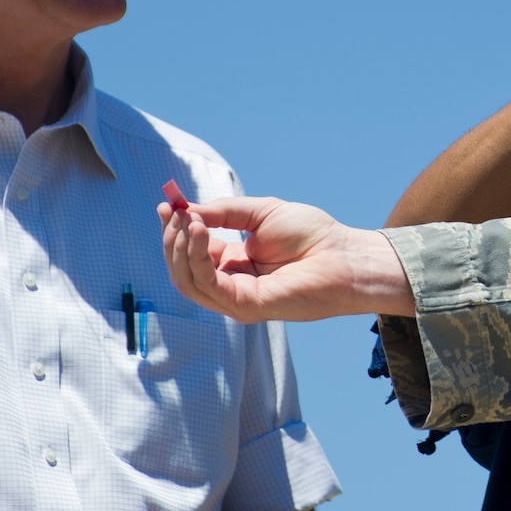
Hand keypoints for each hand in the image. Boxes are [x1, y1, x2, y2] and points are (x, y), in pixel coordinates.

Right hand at [160, 197, 415, 322]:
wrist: (344, 255)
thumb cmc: (312, 235)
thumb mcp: (261, 213)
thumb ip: (224, 212)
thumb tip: (186, 210)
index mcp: (235, 264)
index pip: (192, 253)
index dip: (176, 230)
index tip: (166, 205)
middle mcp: (232, 284)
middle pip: (183, 269)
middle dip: (173, 239)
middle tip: (172, 212)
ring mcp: (237, 298)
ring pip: (188, 281)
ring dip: (180, 249)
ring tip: (188, 221)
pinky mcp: (246, 306)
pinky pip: (208, 285)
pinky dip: (197, 258)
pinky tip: (200, 233)